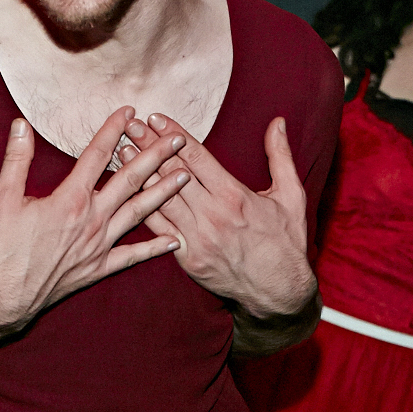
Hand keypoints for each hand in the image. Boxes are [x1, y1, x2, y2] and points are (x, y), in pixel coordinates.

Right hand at [0, 107, 189, 334]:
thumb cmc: (3, 247)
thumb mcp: (3, 198)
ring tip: (185, 176)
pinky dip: (155, 248)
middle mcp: (92, 218)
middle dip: (155, 156)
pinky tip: (175, 239)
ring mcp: (99, 244)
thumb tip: (21, 125)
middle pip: (130, 180)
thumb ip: (16, 159)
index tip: (129, 111)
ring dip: (164, 192)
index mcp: (71, 198)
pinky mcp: (99, 267)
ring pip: (139, 213)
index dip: (114, 130)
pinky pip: (133, 256)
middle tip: (177, 139)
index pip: (97, 155)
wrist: (6, 297)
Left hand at [118, 113, 314, 317]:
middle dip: (150, 146)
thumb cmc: (286, 242)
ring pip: (161, 199)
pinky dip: (142, 207)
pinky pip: (160, 229)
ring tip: (121, 151)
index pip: (197, 157)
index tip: (156, 118)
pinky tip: (127, 191)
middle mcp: (213, 215)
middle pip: (173, 173)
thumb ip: (280, 157)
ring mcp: (198, 238)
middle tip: (130, 126)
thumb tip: (277, 122)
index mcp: (234, 196)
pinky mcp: (187, 258)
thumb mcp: (291, 196)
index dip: (174, 135)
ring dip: (139, 173)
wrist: (279, 293)